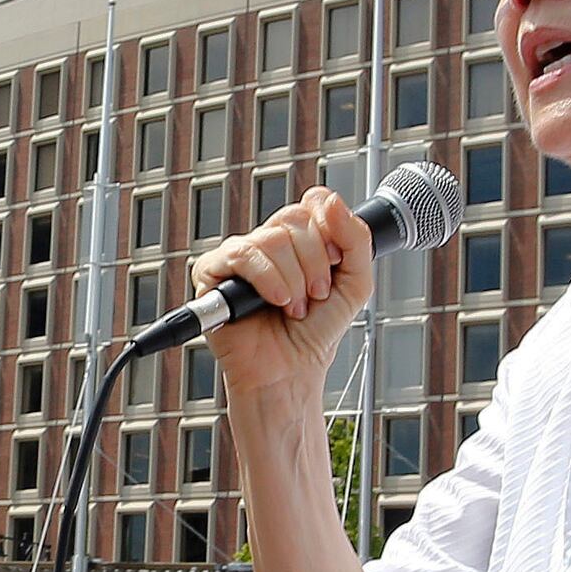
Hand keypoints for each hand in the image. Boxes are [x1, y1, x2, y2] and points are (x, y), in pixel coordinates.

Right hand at [183, 189, 374, 402]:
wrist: (290, 371)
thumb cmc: (316, 333)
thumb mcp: (356, 283)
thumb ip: (356, 238)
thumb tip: (331, 200)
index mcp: (299, 240)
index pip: (313, 205)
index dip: (329, 232)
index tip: (335, 263)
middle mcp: (269, 243)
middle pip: (294, 218)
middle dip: (315, 262)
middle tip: (316, 294)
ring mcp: (241, 255)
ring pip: (272, 238)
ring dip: (293, 279)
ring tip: (294, 306)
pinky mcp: (214, 272)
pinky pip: (242, 254)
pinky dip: (267, 279)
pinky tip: (275, 301)